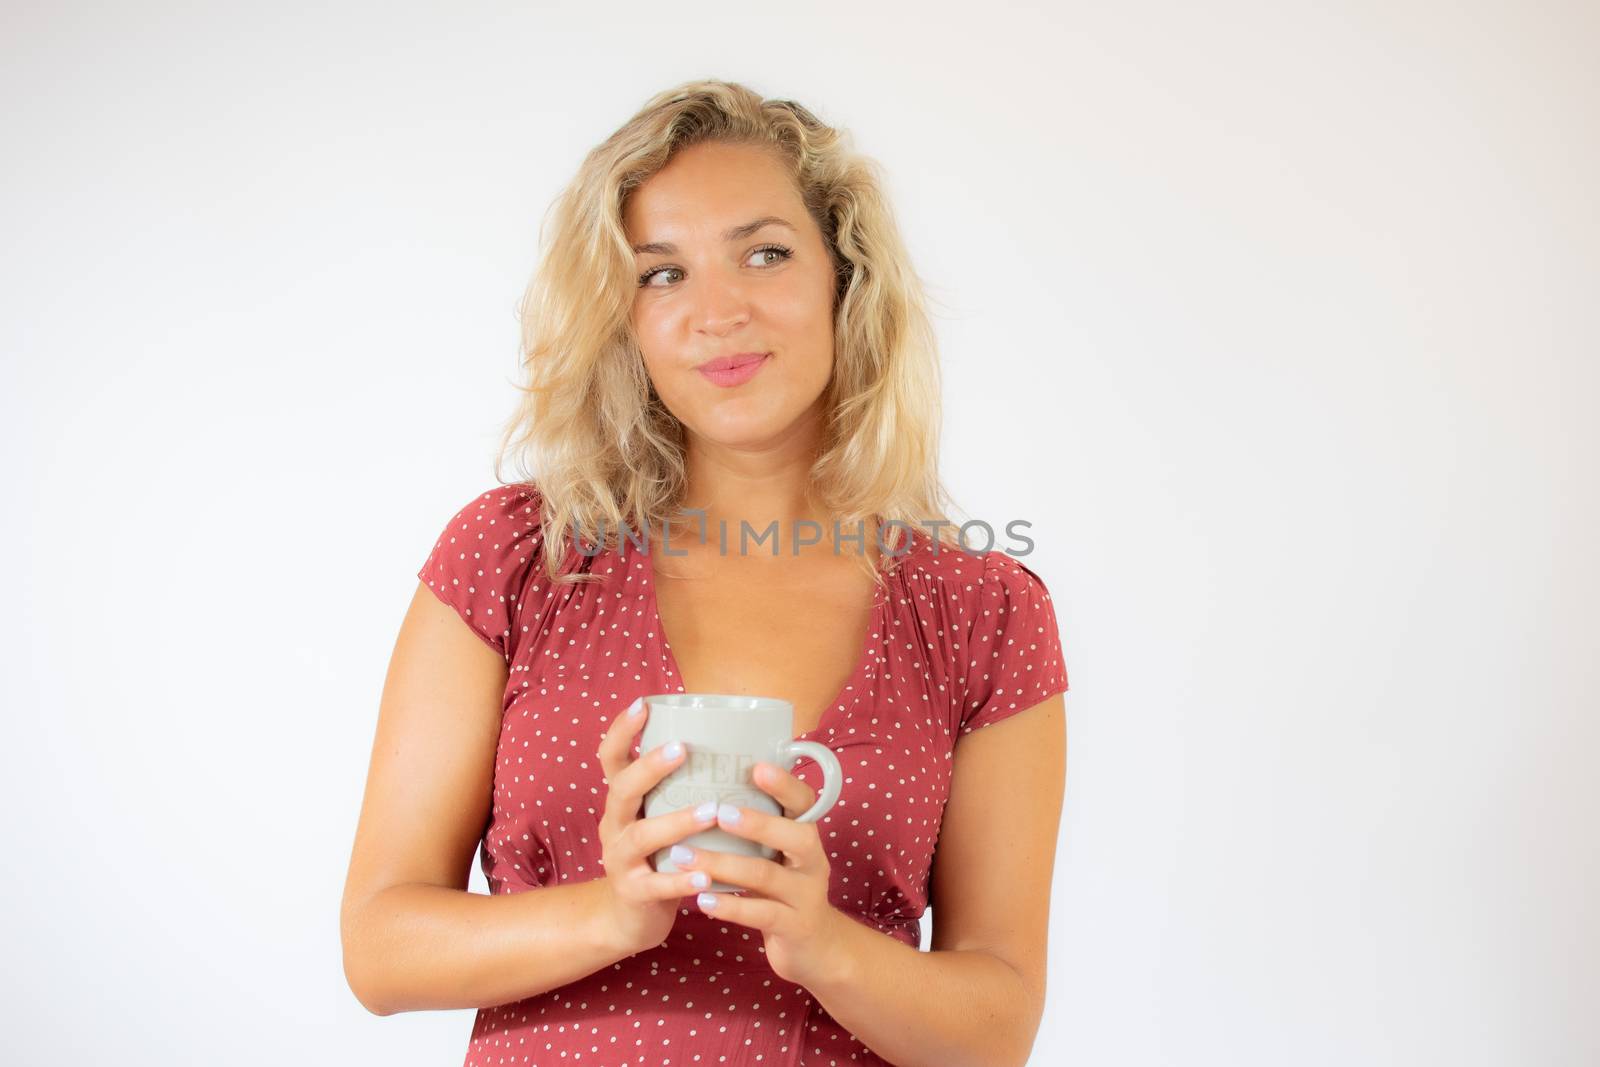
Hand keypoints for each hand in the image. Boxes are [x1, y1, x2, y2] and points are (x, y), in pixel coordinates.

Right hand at [594, 697, 719, 955]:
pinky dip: (681, 880)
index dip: (622, 731)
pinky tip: (706, 876)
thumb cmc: (656, 856)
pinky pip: (657, 885)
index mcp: (623, 801)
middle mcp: (615, 824)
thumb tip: (729, 743)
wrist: (627, 918)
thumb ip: (677, 788)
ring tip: (710, 812)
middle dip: (649, 768)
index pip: (611, 758)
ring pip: (642, 836)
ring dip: (676, 822)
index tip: (643, 704)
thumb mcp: (656, 816)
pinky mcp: (634, 893)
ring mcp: (620, 860)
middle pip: (621, 790)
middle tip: (681, 748)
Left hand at [670, 761, 849, 989]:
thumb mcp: (779, 857)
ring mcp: (806, 896)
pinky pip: (761, 914)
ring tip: (684, 856)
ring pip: (767, 875)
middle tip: (716, 812)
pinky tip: (702, 900)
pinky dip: (730, 906)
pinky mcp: (795, 927)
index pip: (804, 802)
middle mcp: (813, 862)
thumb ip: (756, 830)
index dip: (784, 784)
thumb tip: (707, 788)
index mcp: (807, 836)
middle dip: (755, 822)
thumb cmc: (784, 891)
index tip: (756, 767)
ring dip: (723, 864)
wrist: (815, 949)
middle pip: (794, 836)